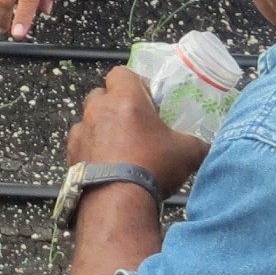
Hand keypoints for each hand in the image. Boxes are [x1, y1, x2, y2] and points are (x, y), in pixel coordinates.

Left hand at [66, 69, 208, 194]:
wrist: (116, 202)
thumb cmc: (152, 168)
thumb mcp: (187, 153)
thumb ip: (196, 143)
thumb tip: (205, 146)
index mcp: (125, 99)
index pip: (121, 73)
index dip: (134, 84)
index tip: (147, 100)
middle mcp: (98, 109)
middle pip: (101, 95)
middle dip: (115, 105)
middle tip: (134, 124)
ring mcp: (80, 131)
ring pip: (88, 120)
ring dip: (101, 128)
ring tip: (119, 148)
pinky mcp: (70, 155)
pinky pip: (80, 144)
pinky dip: (90, 150)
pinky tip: (105, 166)